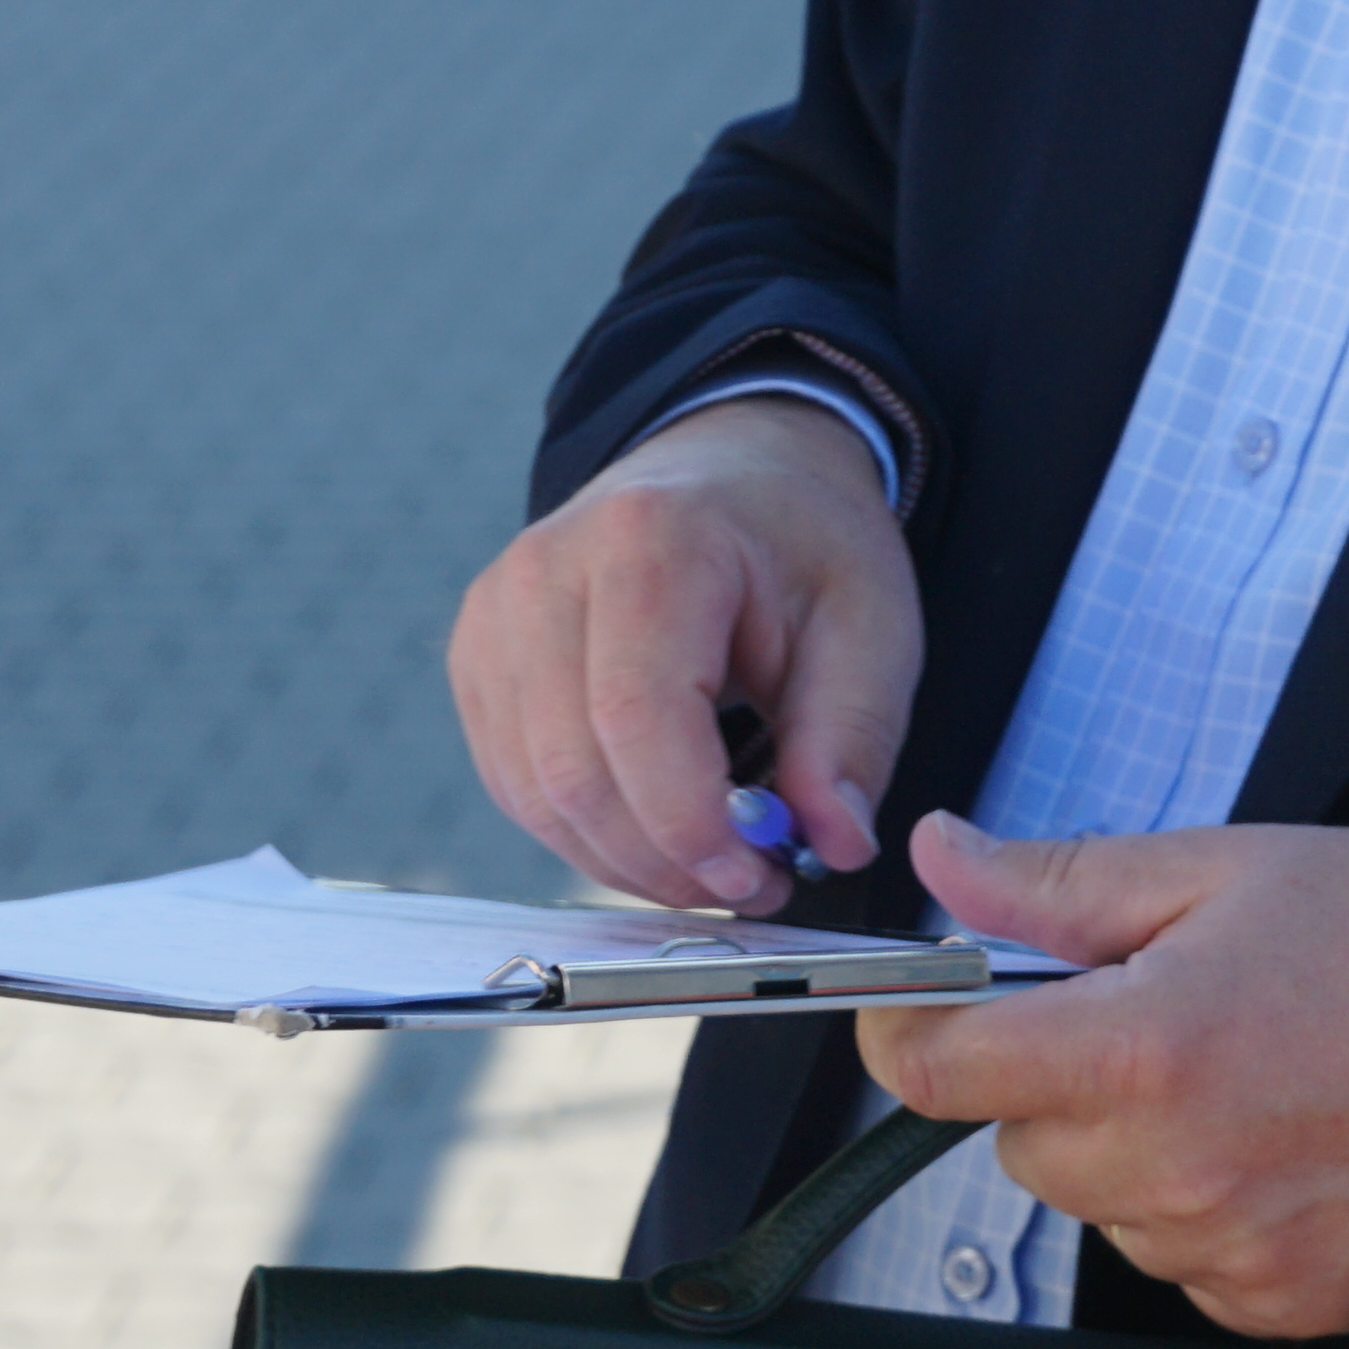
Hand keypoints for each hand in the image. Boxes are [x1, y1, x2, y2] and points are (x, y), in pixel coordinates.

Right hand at [450, 395, 915, 912]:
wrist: (732, 464)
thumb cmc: (801, 539)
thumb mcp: (869, 626)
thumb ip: (850, 738)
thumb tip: (835, 844)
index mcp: (649, 539)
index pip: (636, 717)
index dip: (689, 824)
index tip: (759, 876)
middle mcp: (545, 569)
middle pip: (572, 770)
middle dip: (662, 860)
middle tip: (748, 884)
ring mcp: (496, 613)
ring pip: (532, 792)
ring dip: (623, 857)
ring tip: (711, 860)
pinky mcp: (478, 656)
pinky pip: (513, 782)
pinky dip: (583, 830)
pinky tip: (654, 827)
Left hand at [858, 809, 1348, 1339]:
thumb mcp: (1215, 870)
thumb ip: (1056, 884)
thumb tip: (940, 861)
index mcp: (1141, 1049)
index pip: (942, 1072)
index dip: (911, 1030)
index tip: (921, 1006)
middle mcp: (1176, 1170)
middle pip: (1018, 1146)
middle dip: (1053, 1082)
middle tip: (1149, 1019)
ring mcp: (1231, 1252)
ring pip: (1100, 1208)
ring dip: (1131, 1152)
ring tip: (1238, 1081)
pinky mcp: (1283, 1306)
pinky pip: (1180, 1264)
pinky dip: (1202, 1214)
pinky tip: (1276, 1146)